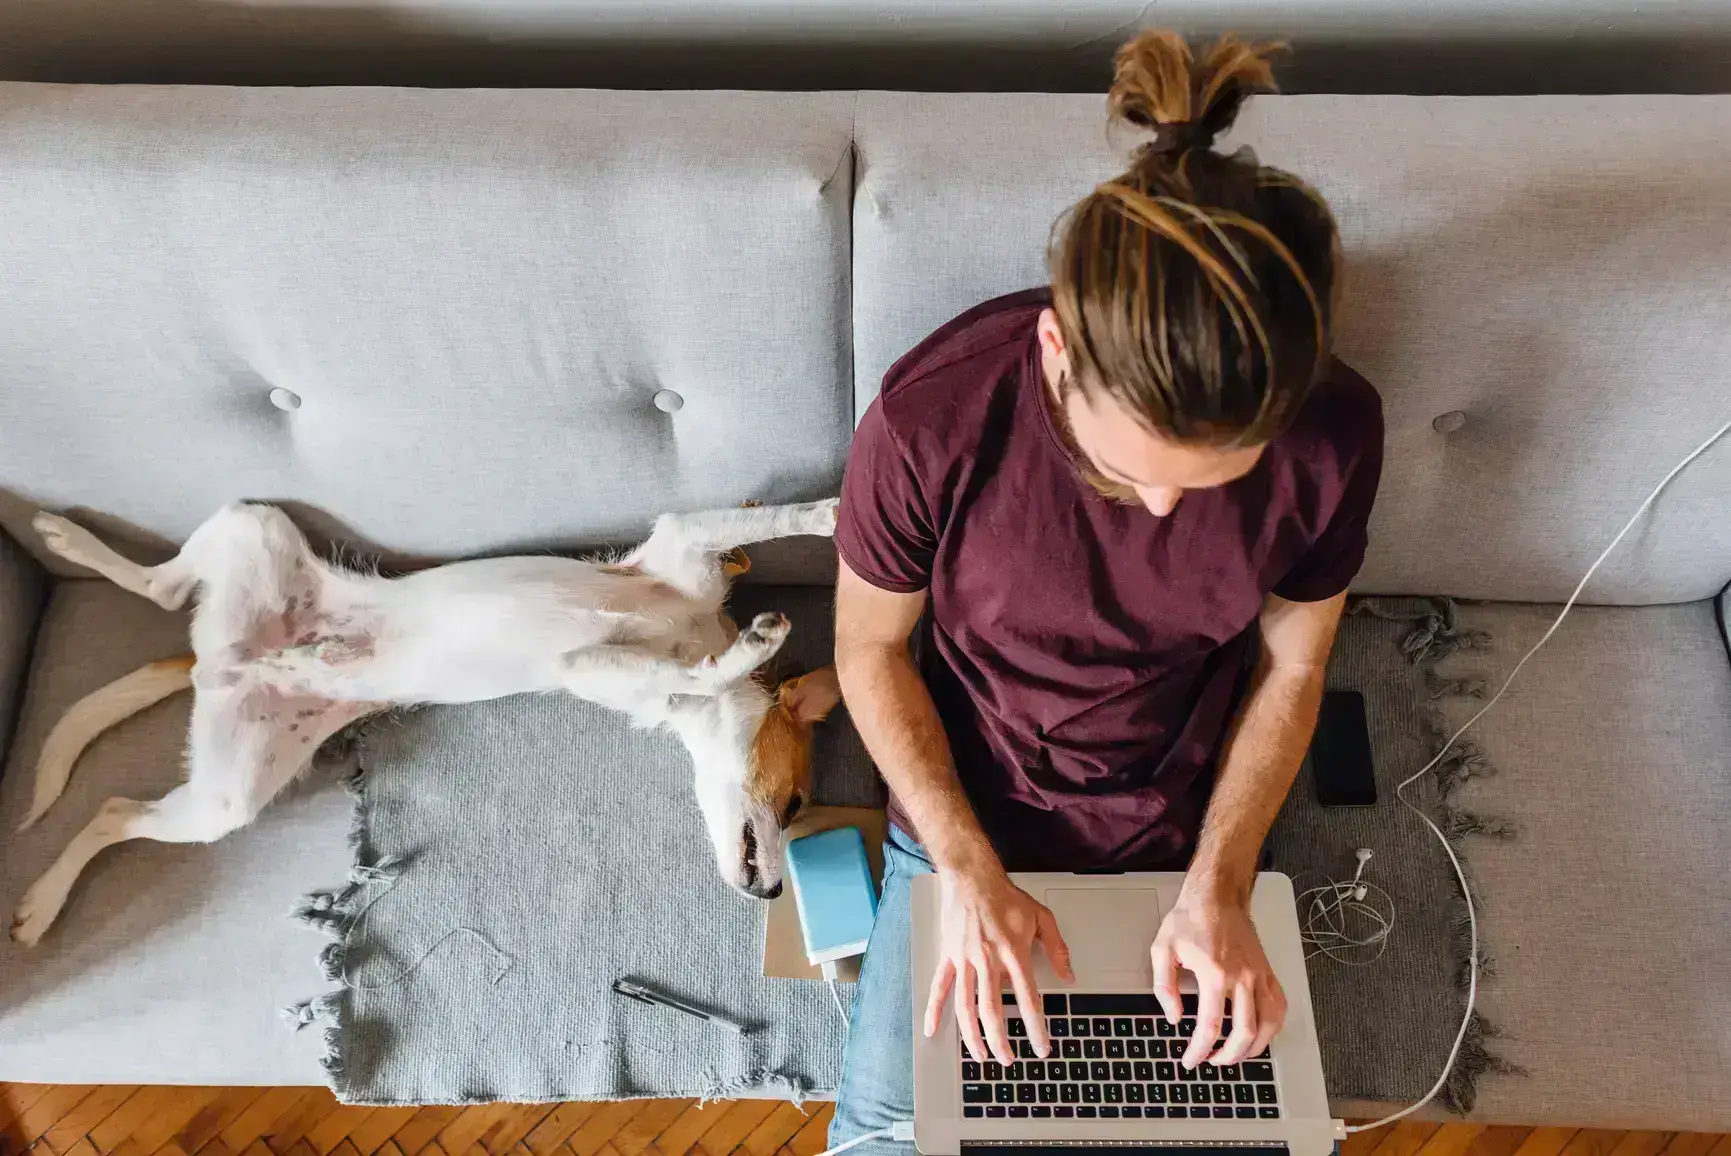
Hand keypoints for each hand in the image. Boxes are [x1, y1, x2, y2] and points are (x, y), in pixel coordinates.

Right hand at [923, 866, 1073, 1064]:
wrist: (971, 878)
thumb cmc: (1005, 897)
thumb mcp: (1041, 917)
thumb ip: (1057, 948)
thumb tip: (1069, 976)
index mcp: (1013, 953)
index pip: (1027, 999)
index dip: (1035, 1027)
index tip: (1040, 1047)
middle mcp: (987, 960)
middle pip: (991, 1010)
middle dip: (1000, 1040)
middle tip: (1008, 1060)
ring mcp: (964, 960)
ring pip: (965, 1006)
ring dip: (972, 1035)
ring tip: (980, 1056)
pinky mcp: (948, 956)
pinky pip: (939, 988)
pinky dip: (934, 1010)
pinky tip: (933, 1030)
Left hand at [1151, 882, 1285, 1067]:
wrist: (1217, 895)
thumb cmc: (1190, 919)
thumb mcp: (1162, 949)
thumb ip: (1164, 987)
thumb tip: (1174, 1016)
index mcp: (1214, 973)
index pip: (1210, 1026)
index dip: (1199, 1050)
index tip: (1191, 1060)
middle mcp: (1241, 977)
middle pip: (1245, 1033)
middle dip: (1228, 1057)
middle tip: (1212, 1061)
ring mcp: (1259, 975)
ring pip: (1269, 1024)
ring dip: (1255, 1048)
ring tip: (1237, 1055)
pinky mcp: (1267, 971)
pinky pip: (1279, 1006)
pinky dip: (1273, 1026)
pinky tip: (1261, 1034)